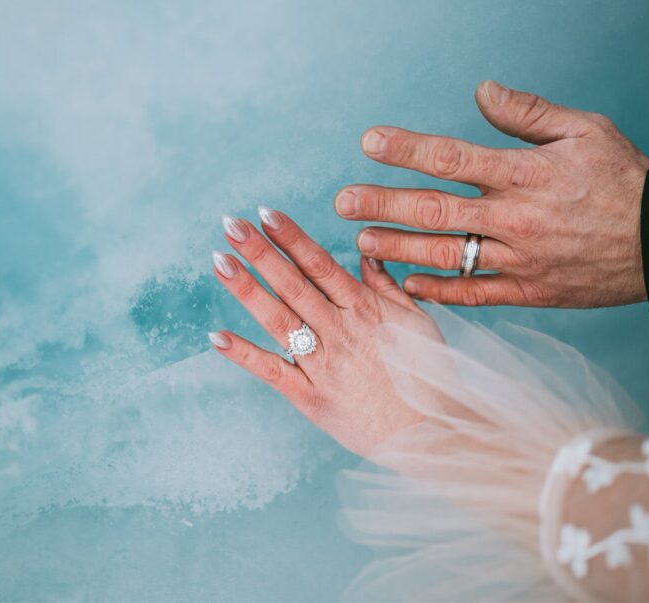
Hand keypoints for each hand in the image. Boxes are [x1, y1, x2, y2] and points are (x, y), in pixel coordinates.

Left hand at [209, 208, 440, 457]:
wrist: (431, 434)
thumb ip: (387, 287)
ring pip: (279, 319)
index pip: (321, 265)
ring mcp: (323, 365)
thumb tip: (365, 254)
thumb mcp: (417, 322)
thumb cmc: (428, 377)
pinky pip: (273, 372)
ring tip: (219, 261)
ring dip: (247, 289)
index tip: (266, 213)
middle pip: (293, 284)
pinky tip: (217, 336)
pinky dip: (244, 355)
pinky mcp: (311, 398)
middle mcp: (340, 332)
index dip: (291, 238)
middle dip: (260, 252)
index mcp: (364, 310)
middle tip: (230, 224)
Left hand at [335, 81, 648, 307]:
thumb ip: (528, 113)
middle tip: (342, 201)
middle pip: (434, 210)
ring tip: (361, 240)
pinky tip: (406, 283)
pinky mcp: (529, 292)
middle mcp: (516, 217)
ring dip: (398, 247)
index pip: (451, 158)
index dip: (406, 150)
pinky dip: (439, 289)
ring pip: (445, 254)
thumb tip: (480, 92)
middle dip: (382, 203)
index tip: (369, 143)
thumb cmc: (625, 180)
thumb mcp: (586, 130)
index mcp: (525, 173)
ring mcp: (520, 259)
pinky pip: (474, 292)